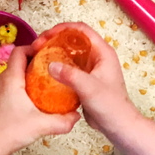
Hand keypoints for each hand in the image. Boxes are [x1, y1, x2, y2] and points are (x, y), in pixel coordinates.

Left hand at [0, 44, 79, 154]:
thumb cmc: (11, 131)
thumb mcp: (42, 125)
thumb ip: (63, 121)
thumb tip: (77, 115)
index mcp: (11, 78)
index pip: (20, 51)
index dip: (34, 47)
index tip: (50, 52)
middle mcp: (4, 79)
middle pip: (20, 59)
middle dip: (37, 59)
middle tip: (54, 64)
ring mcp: (1, 87)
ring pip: (17, 70)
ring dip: (32, 70)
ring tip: (50, 77)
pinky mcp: (1, 96)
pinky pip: (15, 81)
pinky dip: (27, 81)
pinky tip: (40, 92)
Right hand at [38, 22, 138, 136]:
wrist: (117, 125)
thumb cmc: (111, 106)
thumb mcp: (90, 88)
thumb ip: (71, 75)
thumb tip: (50, 65)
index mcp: (102, 52)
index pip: (81, 30)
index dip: (62, 29)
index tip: (46, 36)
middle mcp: (95, 56)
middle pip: (70, 39)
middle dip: (52, 39)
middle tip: (37, 47)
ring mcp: (88, 67)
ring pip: (66, 52)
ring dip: (51, 51)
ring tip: (36, 57)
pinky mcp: (82, 78)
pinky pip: (65, 65)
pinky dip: (53, 64)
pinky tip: (42, 71)